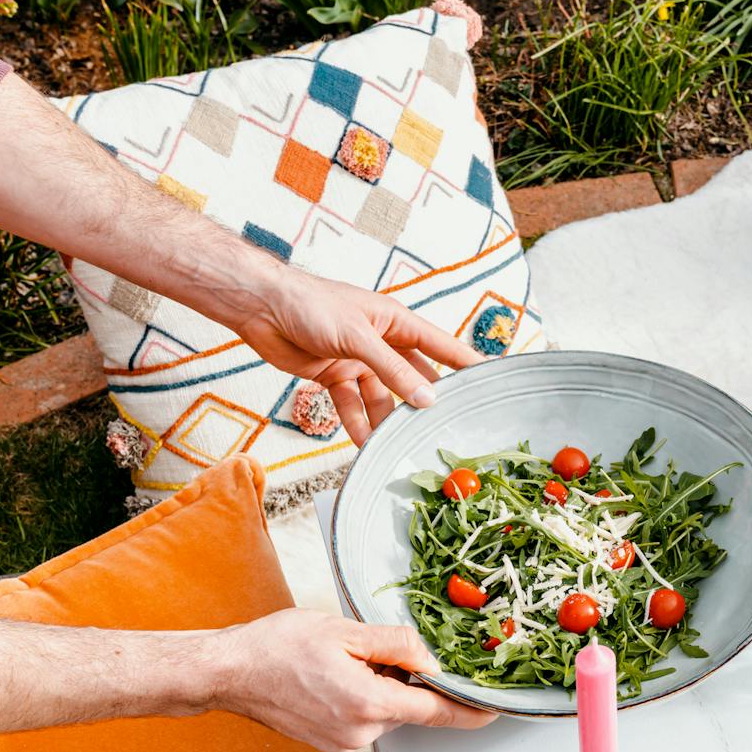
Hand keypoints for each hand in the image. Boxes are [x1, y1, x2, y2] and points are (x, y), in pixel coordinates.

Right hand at [209, 609, 493, 751]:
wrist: (229, 672)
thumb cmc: (277, 646)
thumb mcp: (344, 630)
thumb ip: (395, 644)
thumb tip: (431, 657)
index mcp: (368, 703)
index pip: (436, 711)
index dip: (469, 709)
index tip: (494, 710)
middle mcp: (359, 732)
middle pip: (409, 705)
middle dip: (406, 678)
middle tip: (371, 649)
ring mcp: (344, 744)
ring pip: (386, 711)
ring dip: (380, 687)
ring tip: (341, 661)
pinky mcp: (331, 745)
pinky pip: (364, 719)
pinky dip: (362, 698)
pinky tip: (333, 678)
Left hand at [233, 267, 485, 443]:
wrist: (261, 308)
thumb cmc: (311, 305)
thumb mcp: (358, 338)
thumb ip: (393, 370)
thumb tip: (427, 400)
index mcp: (394, 321)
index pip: (439, 345)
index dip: (464, 363)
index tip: (489, 380)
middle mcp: (380, 341)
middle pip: (412, 377)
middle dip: (423, 403)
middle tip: (442, 429)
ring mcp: (357, 360)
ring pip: (382, 397)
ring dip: (387, 420)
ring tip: (398, 445)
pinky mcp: (334, 375)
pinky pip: (352, 404)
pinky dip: (357, 422)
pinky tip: (364, 443)